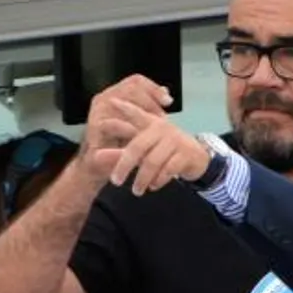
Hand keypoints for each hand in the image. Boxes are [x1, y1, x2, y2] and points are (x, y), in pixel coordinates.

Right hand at [82, 74, 172, 154]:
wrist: (99, 166)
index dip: (154, 89)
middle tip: (162, 119)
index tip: (168, 101)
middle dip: (150, 103)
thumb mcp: (139, 124)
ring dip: (141, 116)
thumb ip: (150, 107)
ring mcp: (96, 113)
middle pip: (131, 89)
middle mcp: (103, 99)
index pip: (136, 81)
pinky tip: (140, 138)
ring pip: (123, 105)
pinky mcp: (93, 129)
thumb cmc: (120, 145)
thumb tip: (166, 93)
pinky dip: (128, 130)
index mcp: (115, 94)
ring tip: (153, 129)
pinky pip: (114, 124)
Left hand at [91, 97, 210, 194]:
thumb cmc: (164, 151)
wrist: (197, 158)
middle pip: (137, 147)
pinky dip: (158, 180)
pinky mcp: (185, 154)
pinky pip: (168, 170)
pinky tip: (153, 186)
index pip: (135, 113)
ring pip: (152, 161)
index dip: (124, 107)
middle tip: (115, 181)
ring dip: (142, 178)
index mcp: (150, 123)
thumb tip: (95, 156)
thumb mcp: (143, 149)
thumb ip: (120, 153)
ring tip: (136, 190)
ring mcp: (175, 140)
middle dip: (124, 165)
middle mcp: (161, 128)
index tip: (111, 102)